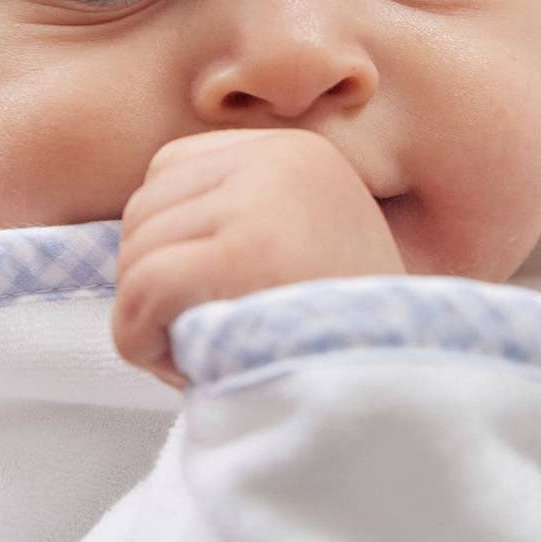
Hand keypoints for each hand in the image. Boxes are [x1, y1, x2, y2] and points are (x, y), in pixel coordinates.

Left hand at [113, 129, 405, 388]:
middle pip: (145, 207)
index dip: (166, 241)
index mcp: (295, 151)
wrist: (405, 391)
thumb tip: (139, 230)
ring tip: (195, 358)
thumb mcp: (303, 248)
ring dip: (144, 318)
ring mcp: (262, 200)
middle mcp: (278, 157)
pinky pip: (142, 288)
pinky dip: (138, 339)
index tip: (199, 297)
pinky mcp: (242, 253)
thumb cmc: (344, 340)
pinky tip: (179, 370)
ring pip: (135, 250)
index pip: (171, 167)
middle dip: (148, 281)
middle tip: (190, 341)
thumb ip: (239, 219)